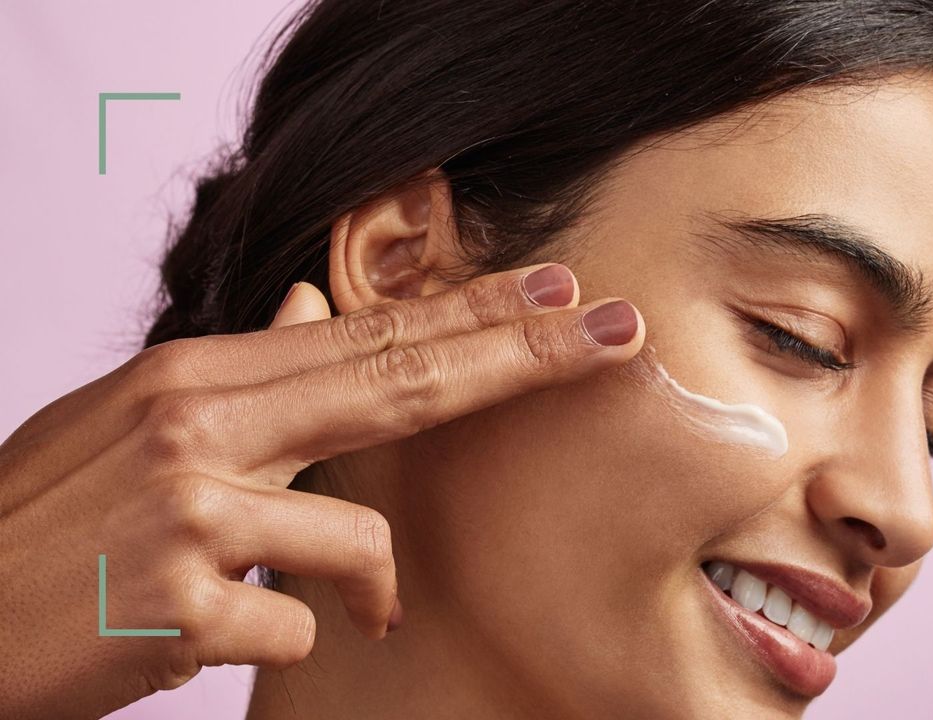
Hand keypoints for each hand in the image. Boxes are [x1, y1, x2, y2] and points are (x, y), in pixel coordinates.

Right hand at [0, 263, 642, 718]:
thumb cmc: (37, 522)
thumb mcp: (127, 421)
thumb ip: (235, 375)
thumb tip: (304, 311)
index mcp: (195, 378)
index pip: (368, 340)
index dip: (473, 317)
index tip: (558, 294)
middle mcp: (200, 428)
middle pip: (400, 384)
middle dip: (522, 358)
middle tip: (614, 334)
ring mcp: (192, 516)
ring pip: (360, 534)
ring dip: (371, 584)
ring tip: (355, 608)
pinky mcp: (183, 610)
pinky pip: (297, 624)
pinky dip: (290, 635)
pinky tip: (221, 635)